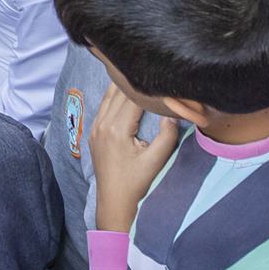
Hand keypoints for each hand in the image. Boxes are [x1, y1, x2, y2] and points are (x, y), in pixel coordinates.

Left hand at [89, 84, 182, 233]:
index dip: (148, 85)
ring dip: (123, 84)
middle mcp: (102, 125)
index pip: (133, 96)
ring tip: (139, 72)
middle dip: (135, 79)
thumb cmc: (136, 184)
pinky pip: (104, 105)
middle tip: (153, 66)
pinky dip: (114, 95)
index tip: (162, 74)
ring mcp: (95, 128)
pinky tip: (125, 89)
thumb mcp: (156, 161)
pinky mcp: (94, 132)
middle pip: (118, 91)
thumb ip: (167, 136)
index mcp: (116, 129)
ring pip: (109, 96)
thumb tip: (174, 113)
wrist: (114, 203)